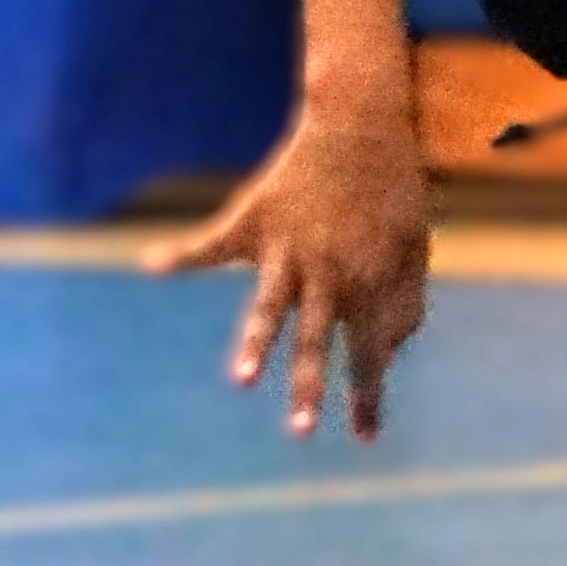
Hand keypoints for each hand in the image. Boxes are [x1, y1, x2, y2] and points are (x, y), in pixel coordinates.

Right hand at [153, 92, 430, 440]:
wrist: (362, 124)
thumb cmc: (393, 195)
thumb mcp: (415, 251)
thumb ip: (405, 306)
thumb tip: (386, 353)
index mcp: (369, 284)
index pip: (368, 355)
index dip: (367, 400)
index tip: (364, 440)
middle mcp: (327, 272)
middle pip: (316, 341)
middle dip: (307, 387)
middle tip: (300, 430)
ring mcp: (287, 247)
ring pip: (268, 304)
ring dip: (255, 343)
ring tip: (242, 378)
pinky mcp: (256, 220)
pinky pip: (212, 243)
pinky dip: (180, 254)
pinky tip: (151, 264)